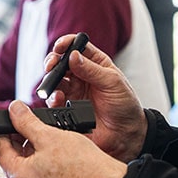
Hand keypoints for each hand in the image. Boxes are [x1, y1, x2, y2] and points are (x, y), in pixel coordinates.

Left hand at [0, 101, 125, 177]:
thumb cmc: (83, 165)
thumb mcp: (48, 135)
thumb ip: (26, 121)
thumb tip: (13, 110)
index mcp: (20, 177)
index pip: (0, 149)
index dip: (5, 130)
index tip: (12, 120)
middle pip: (14, 159)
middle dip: (20, 140)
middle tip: (31, 125)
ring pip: (29, 168)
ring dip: (34, 150)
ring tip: (48, 136)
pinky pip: (42, 177)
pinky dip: (45, 163)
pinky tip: (57, 152)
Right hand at [39, 35, 147, 162]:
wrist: (126, 135)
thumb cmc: (125, 105)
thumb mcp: (113, 82)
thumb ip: (92, 69)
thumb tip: (73, 55)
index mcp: (94, 63)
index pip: (76, 46)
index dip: (66, 43)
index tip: (60, 47)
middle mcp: (81, 75)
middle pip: (60, 61)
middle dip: (53, 61)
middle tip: (51, 65)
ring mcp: (73, 91)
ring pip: (54, 79)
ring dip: (50, 80)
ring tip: (53, 84)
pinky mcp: (68, 107)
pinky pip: (54, 100)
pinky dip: (52, 98)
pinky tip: (58, 98)